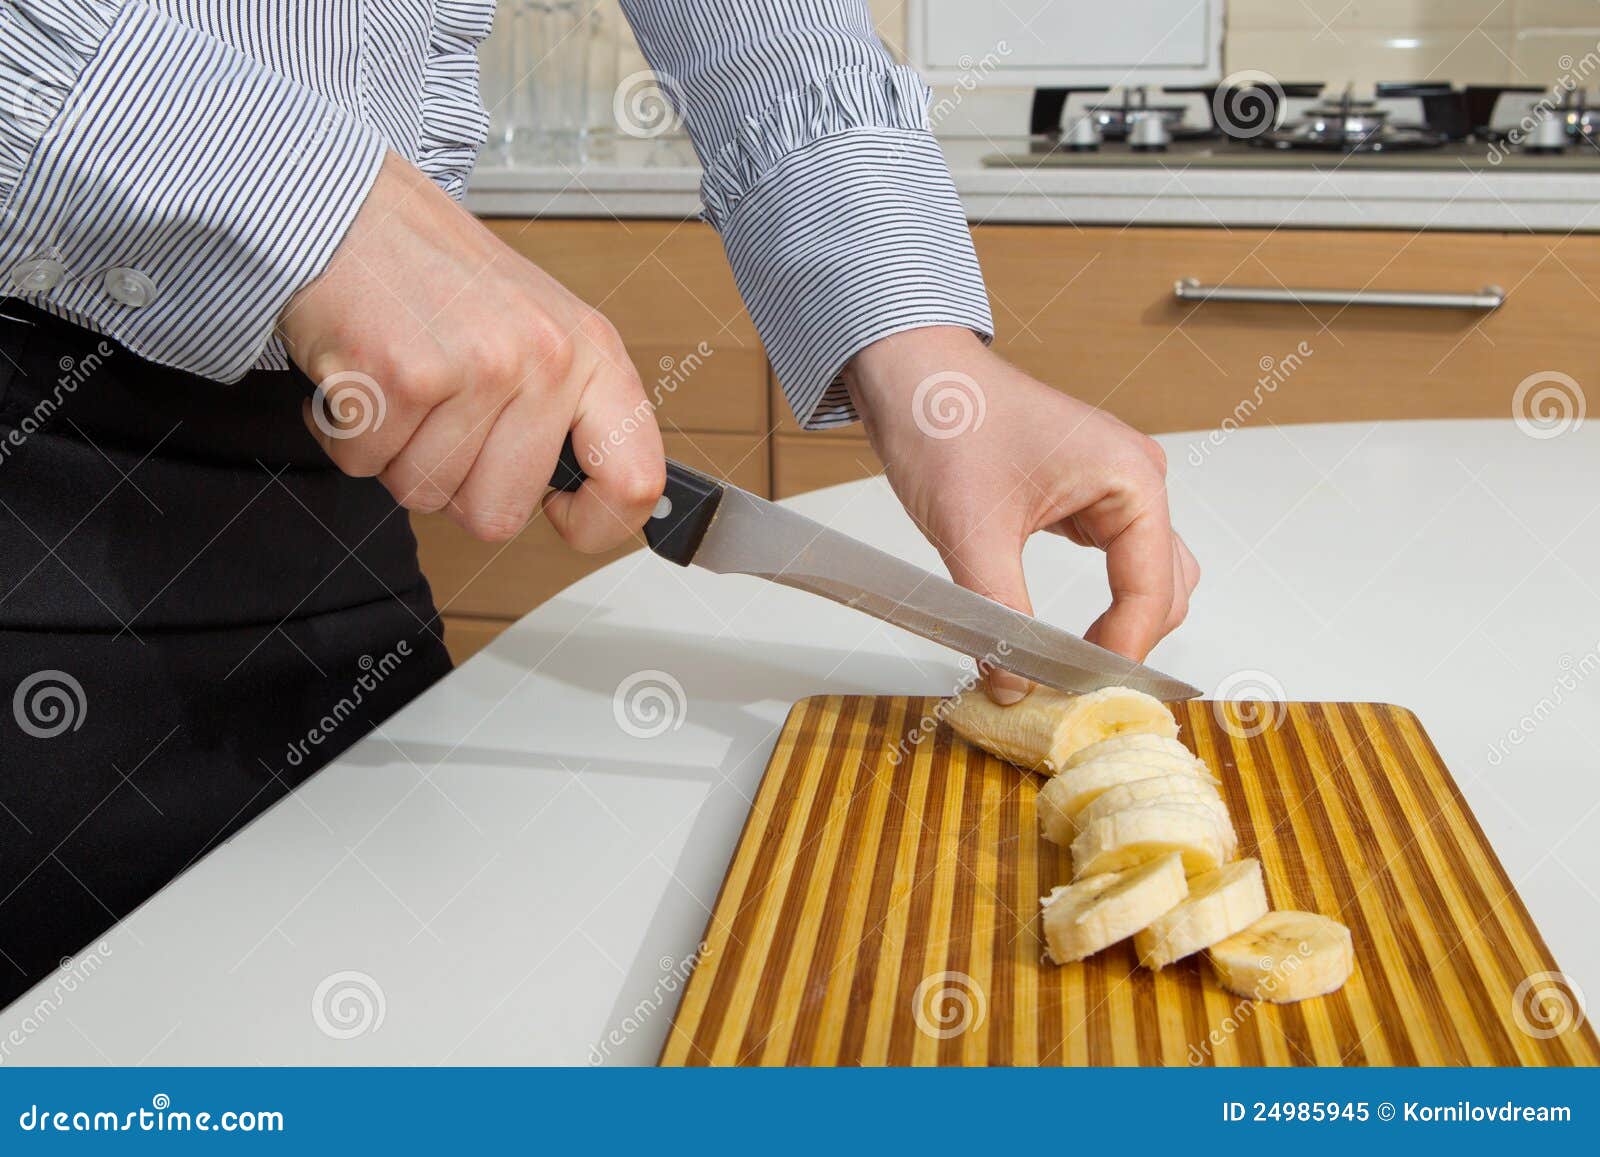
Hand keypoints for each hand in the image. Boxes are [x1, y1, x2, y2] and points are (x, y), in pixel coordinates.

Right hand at [277, 151, 664, 549]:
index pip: (634, 481)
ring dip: (395, 455)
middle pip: (497, 515)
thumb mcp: (540, 330)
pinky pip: (365, 464)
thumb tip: (582, 503)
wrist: (349, 207)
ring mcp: (476, 366)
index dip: (597, 525)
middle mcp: (545, 359)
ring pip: (425, 494)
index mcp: (593, 354)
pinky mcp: (400, 374)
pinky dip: (345, 434)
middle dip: (452, 485)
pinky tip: (360, 378)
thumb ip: (569, 412)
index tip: (561, 514)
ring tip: (401, 385)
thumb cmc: (439, 278)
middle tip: (438, 418)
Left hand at [845, 326, 1198, 703]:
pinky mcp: (1084, 496)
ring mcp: (1114, 487)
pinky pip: (1113, 563)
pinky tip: (1057, 633)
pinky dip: (1096, 602)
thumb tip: (1014, 685)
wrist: (911, 373)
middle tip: (1073, 691)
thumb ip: (1000, 617)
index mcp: (1131, 478)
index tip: (1080, 695)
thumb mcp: (972, 534)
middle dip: (1125, 643)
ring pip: (1144, 579)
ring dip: (1117, 624)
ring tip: (1067, 668)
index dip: (1119, 653)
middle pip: (1164, 590)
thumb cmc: (946, 421)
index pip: (1151, 592)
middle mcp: (1136, 479)